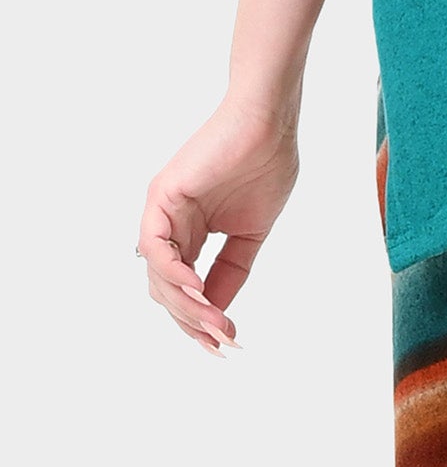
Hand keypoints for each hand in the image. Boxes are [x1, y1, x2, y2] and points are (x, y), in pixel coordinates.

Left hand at [138, 96, 300, 355]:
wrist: (271, 124)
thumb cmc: (267, 164)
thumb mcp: (250, 233)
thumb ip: (231, 270)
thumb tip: (218, 312)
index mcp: (190, 233)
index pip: (184, 289)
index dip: (201, 320)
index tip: (228, 343)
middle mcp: (170, 226)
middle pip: (167, 291)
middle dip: (192, 322)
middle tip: (222, 340)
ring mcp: (162, 212)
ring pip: (159, 276)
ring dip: (186, 306)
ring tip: (215, 322)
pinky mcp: (161, 197)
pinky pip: (156, 248)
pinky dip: (173, 274)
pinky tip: (198, 290)